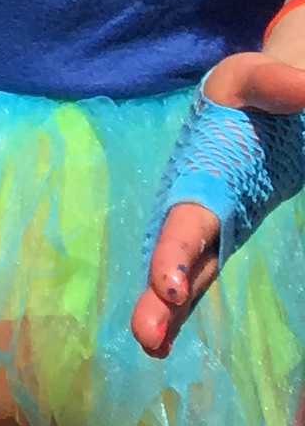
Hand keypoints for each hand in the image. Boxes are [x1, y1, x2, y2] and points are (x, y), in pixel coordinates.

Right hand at [133, 45, 304, 355]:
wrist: (258, 101)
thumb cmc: (253, 93)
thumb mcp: (260, 80)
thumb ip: (278, 84)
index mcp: (199, 173)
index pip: (186, 219)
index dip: (175, 253)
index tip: (170, 287)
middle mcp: (195, 206)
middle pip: (175, 255)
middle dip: (159, 295)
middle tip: (146, 335)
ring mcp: (210, 224)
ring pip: (186, 271)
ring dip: (165, 309)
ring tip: (149, 345)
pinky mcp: (226, 233)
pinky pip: (203, 271)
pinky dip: (181, 305)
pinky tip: (166, 338)